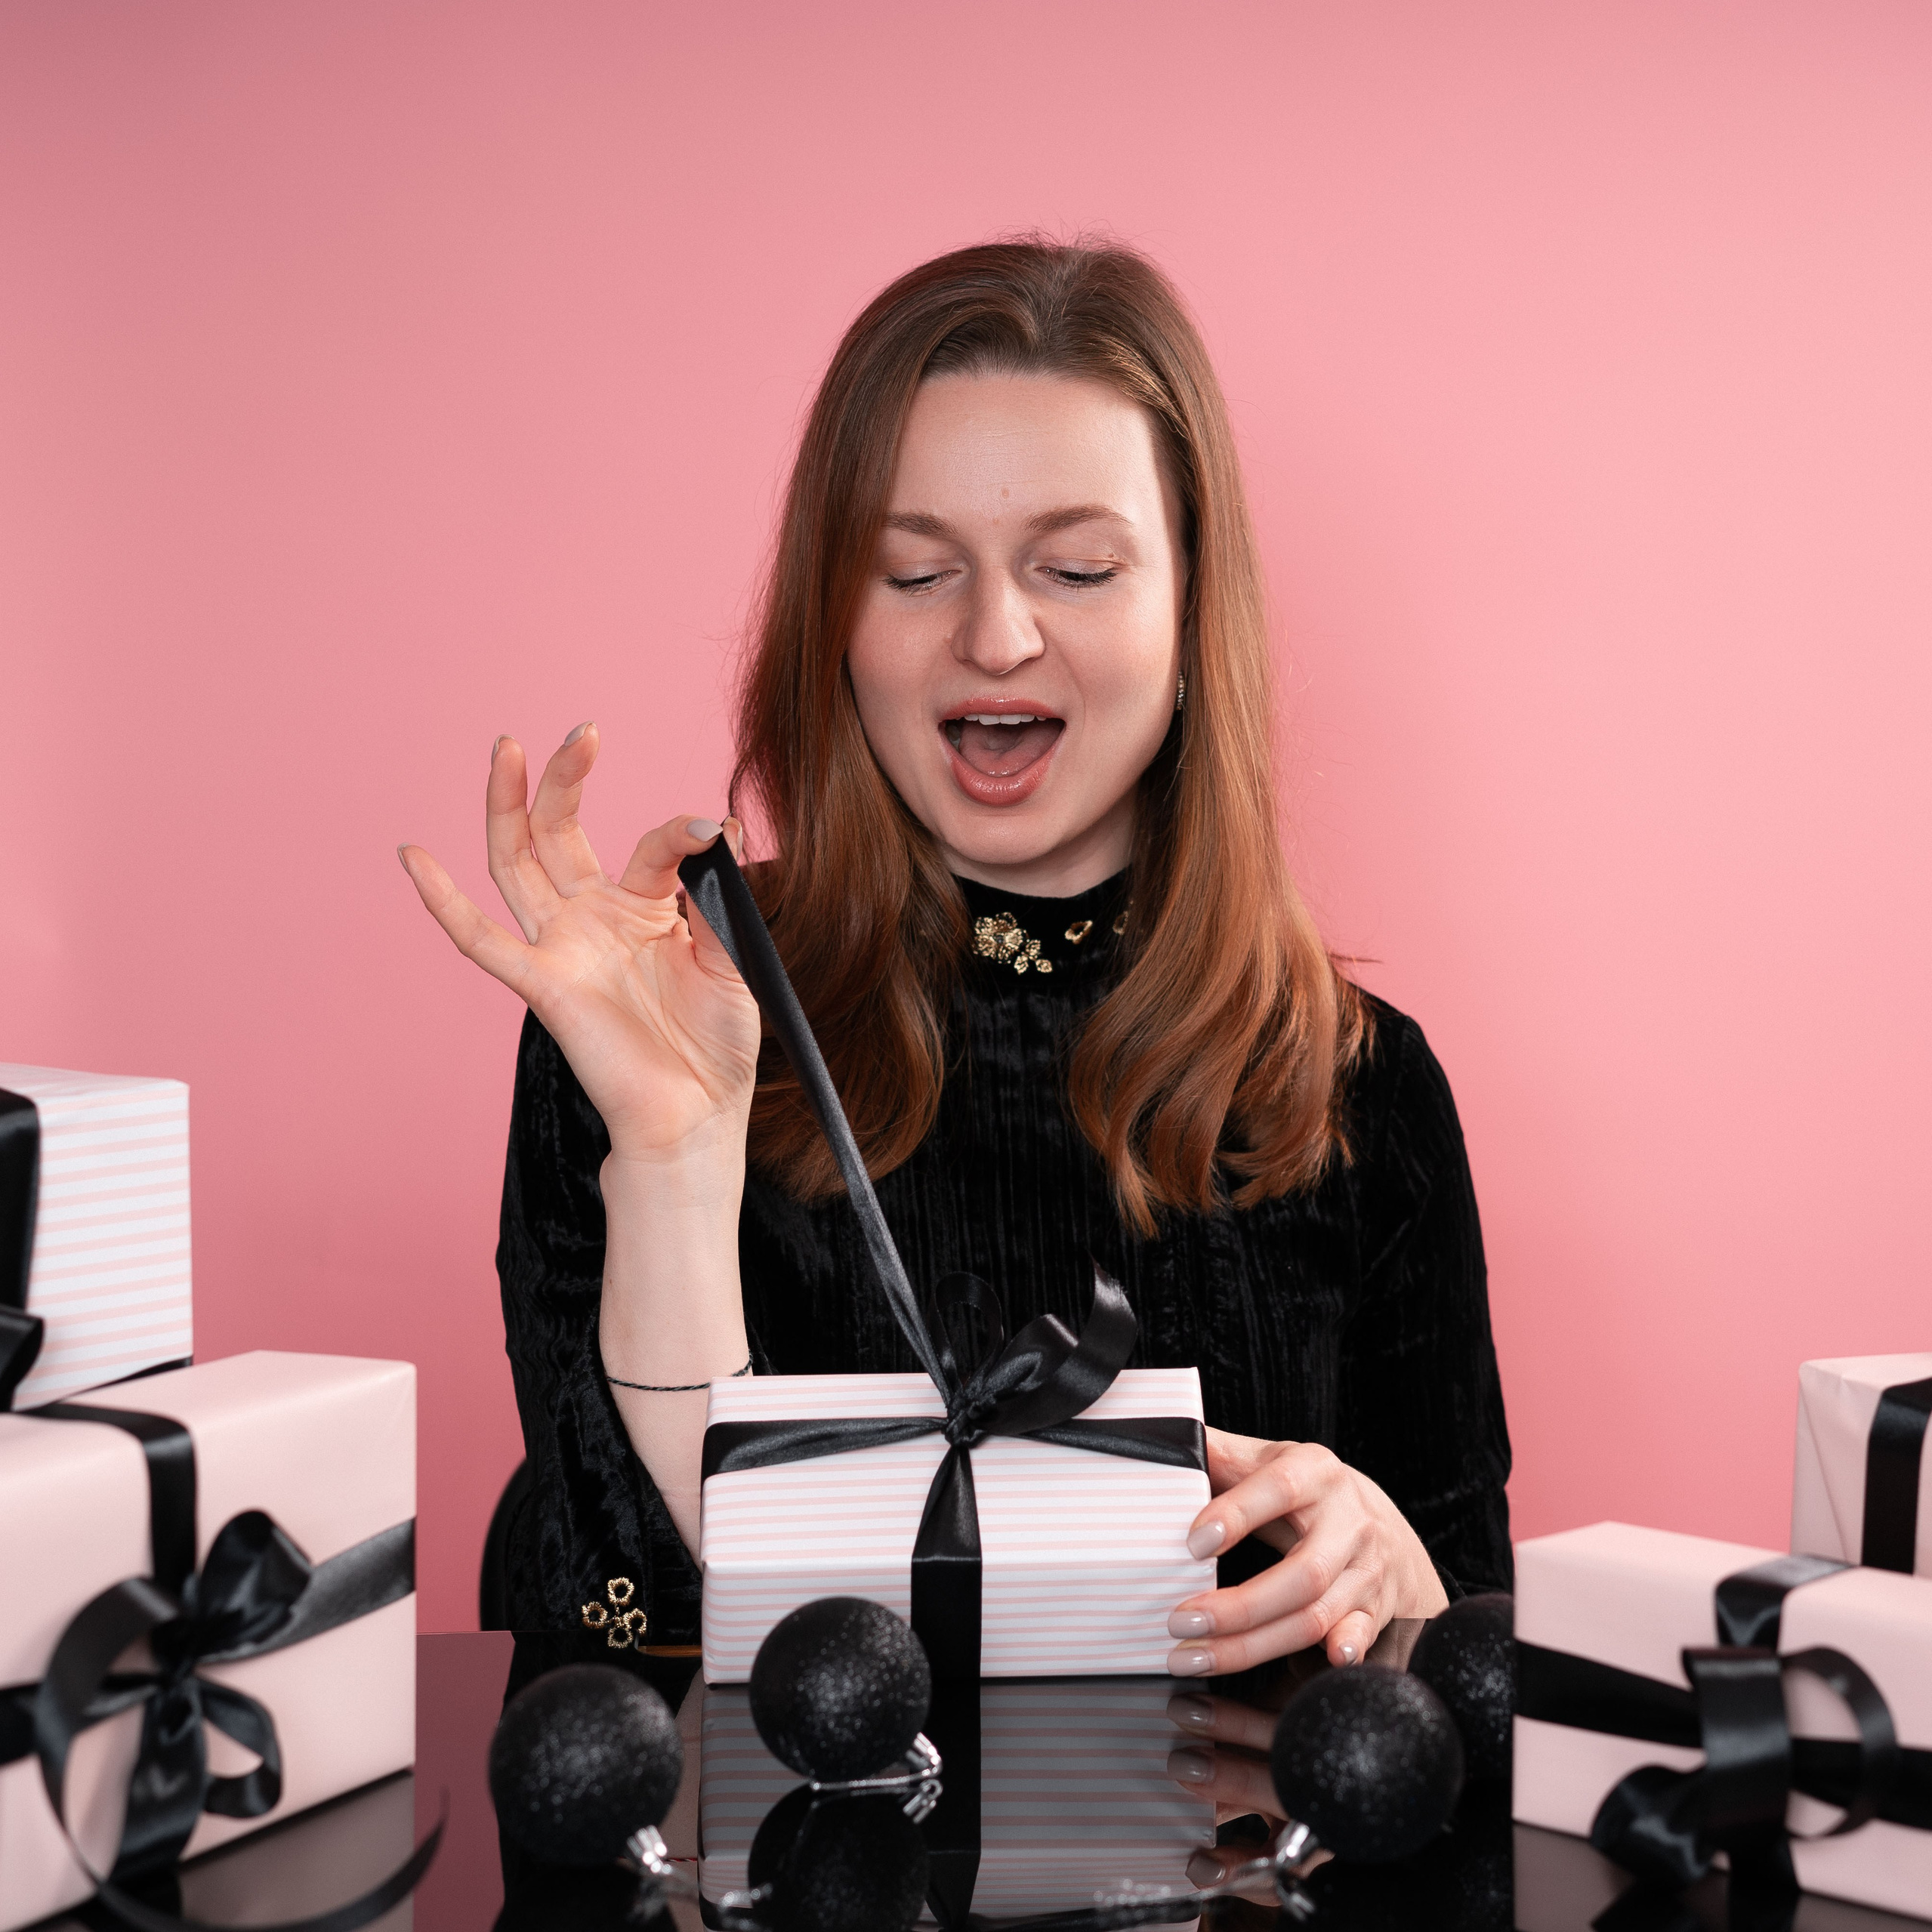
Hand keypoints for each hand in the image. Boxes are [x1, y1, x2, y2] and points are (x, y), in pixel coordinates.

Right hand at [398, 724, 760, 1164]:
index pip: (651, 847)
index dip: (680, 834)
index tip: (713, 833)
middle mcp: (595, 919)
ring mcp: (563, 948)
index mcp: (645, 910)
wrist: (698, 1116)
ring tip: (506, 749)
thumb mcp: (735, 960)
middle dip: (564, 780)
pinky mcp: (542, 986)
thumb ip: (720, 901)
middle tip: (581, 731)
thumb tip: (721, 834)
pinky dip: (443, 901)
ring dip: (508, 807)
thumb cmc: (718, 1044)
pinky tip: (413, 856)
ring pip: (517, 865)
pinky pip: (481, 941)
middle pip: (562, 833)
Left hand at [1165, 1429, 1448, 1675]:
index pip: (1278, 1488)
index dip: (1237, 1514)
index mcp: (1316, 1473)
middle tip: (1181, 1621)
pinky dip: (1343, 1651)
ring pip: (1316, 1617)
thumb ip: (1220, 1456)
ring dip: (1253, 1646)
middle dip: (1239, 1607)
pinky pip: (1359, 1637)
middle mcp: (1348, 1522)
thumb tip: (1164, 1445)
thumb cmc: (1309, 1491)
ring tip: (1195, 1657)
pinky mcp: (1374, 1609)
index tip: (1193, 1544)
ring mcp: (1365, 1570)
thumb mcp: (1271, 1461)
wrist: (1383, 1526)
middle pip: (1302, 1574)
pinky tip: (1322, 1666)